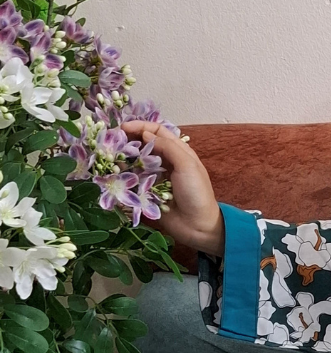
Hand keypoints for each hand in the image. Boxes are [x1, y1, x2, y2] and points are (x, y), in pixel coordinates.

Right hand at [122, 121, 224, 255]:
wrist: (198, 226)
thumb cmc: (197, 194)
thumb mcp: (187, 165)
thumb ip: (167, 147)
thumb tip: (145, 134)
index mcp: (179, 152)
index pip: (157, 131)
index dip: (140, 126)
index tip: (123, 127)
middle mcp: (166, 162)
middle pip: (143, 145)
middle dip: (128, 140)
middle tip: (112, 141)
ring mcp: (155, 177)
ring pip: (135, 162)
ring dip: (123, 157)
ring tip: (110, 156)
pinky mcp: (147, 192)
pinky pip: (132, 180)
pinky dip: (123, 175)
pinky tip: (113, 172)